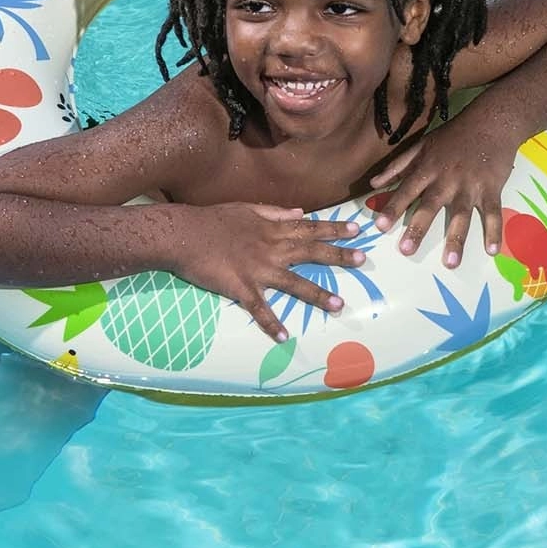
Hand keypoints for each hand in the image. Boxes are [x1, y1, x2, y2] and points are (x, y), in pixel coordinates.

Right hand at [170, 203, 364, 342]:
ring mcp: (257, 270)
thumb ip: (275, 212)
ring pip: (293, 283)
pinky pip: (260, 309)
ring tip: (338, 305)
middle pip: (311, 252)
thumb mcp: (248, 209)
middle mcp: (271, 249)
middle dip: (338, 256)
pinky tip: (285, 338)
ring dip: (317, 295)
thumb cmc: (214, 220)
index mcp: (273, 229)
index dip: (334, 229)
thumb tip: (299, 213)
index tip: (357, 230)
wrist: (184, 234)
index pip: (310, 228)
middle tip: (362, 261)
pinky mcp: (241, 288)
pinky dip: (272, 324)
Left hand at [368, 120, 516, 268]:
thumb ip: (398, 166)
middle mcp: (447, 180)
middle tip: (406, 250)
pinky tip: (492, 251)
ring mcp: (470, 186)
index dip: (393, 208)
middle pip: (430, 206)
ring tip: (450, 263)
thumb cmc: (453, 135)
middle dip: (418, 228)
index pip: (406, 190)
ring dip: (456, 239)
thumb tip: (374, 184)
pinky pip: (492, 213)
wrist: (491, 122)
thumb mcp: (422, 145)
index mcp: (428, 169)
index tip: (380, 226)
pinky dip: (494, 231)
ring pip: (462, 215)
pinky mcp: (492, 189)